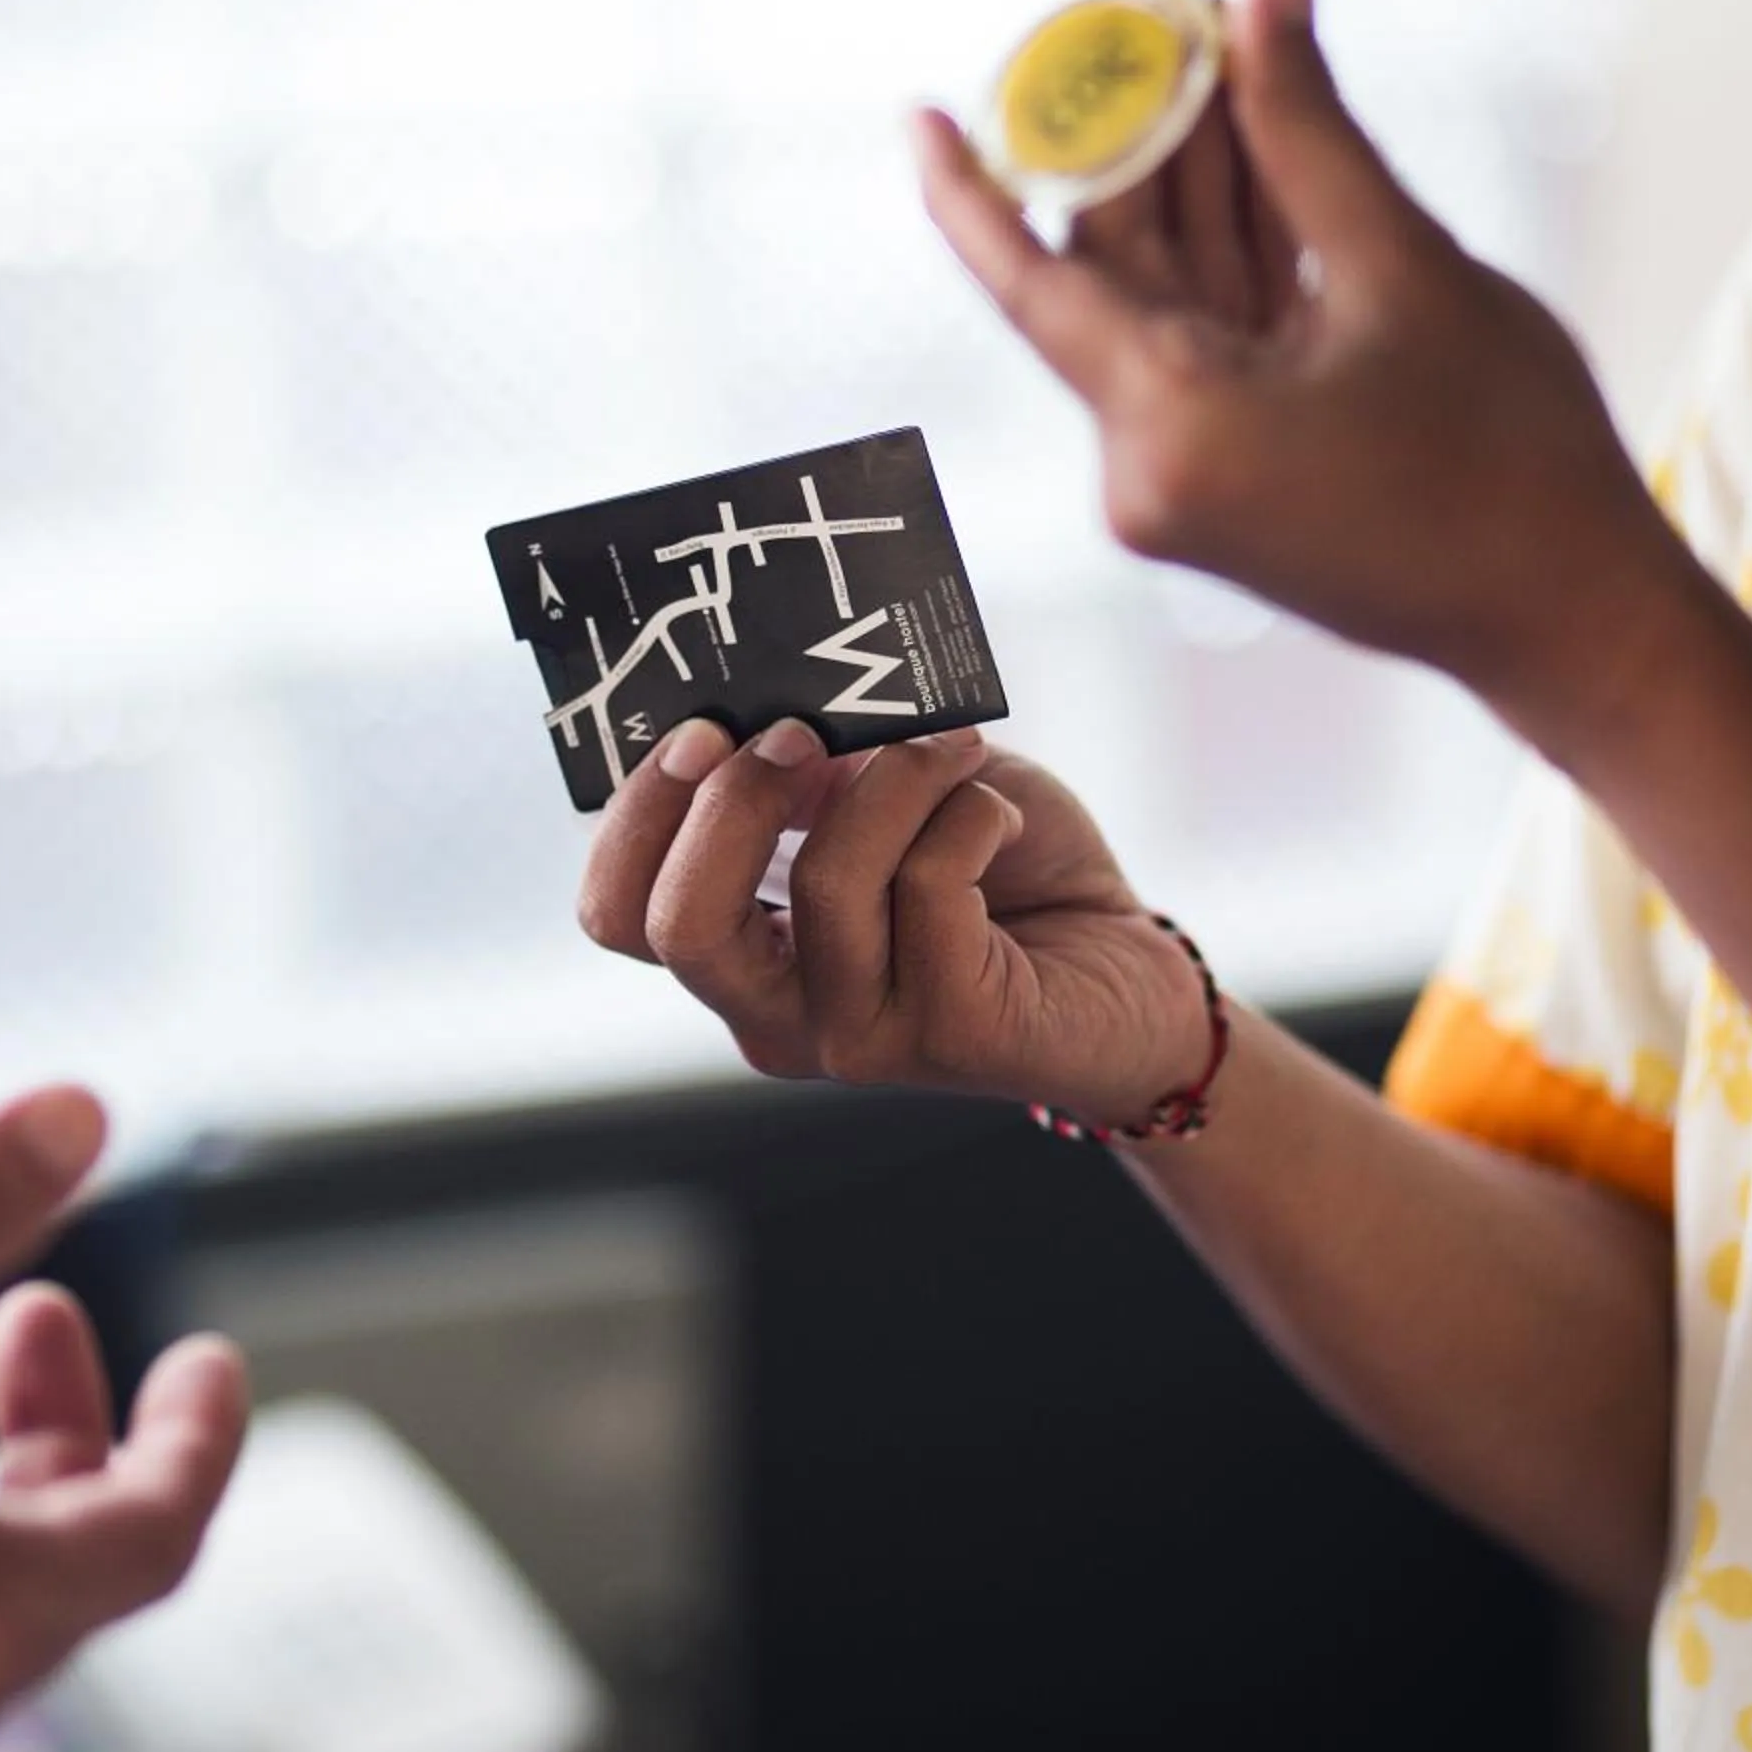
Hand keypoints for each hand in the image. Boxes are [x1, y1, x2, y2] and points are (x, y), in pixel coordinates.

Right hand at [577, 719, 1213, 1125]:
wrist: (1131, 975)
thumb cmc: (1008, 875)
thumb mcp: (898, 797)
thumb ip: (827, 769)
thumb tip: (778, 714)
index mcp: (745, 958)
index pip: (620, 915)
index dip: (638, 817)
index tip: (705, 728)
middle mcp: (780, 1016)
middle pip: (680, 925)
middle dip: (735, 800)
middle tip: (806, 734)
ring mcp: (859, 1037)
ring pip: (826, 882)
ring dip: (895, 780)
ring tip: (952, 751)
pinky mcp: (950, 1036)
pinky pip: (931, 887)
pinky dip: (969, 812)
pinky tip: (1000, 816)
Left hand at [912, 0, 1704, 743]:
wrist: (1570, 613)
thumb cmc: (1512, 457)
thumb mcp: (1406, 265)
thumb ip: (1310, 125)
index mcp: (1173, 432)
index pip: (1033, 284)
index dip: (971, 187)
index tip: (919, 110)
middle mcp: (1146, 472)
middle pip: (1110, 270)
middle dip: (1143, 135)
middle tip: (1179, 7)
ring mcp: (1179, 482)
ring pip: (1162, 297)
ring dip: (1197, 179)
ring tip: (1230, 42)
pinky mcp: (1219, 480)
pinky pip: (1201, 342)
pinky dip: (1231, 255)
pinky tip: (1256, 145)